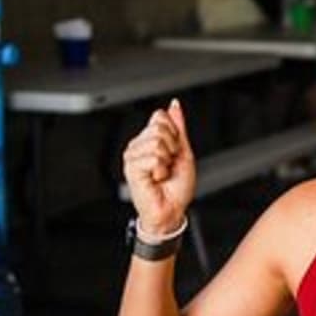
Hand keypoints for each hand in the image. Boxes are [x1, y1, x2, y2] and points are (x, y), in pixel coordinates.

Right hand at [121, 99, 195, 237]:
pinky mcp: (131, 167)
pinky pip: (153, 157)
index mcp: (150, 139)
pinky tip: (156, 178)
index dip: (175, 133)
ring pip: (156, 142)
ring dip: (166, 160)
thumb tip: (174, 105)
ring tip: (162, 172)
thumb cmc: (176, 187)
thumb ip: (178, 128)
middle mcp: (139, 145)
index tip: (175, 151)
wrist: (172, 210)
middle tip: (169, 164)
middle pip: (159, 127)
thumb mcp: (184, 152)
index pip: (160, 117)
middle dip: (172, 147)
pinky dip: (161, 170)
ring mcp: (133, 155)